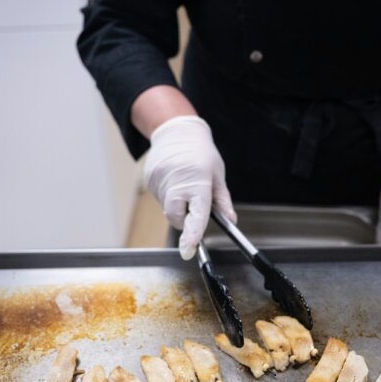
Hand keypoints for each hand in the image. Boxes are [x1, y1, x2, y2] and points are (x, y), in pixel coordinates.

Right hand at [144, 115, 235, 259]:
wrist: (177, 132)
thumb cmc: (201, 153)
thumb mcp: (217, 175)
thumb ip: (222, 201)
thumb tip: (230, 221)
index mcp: (197, 183)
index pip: (196, 214)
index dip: (193, 234)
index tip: (189, 250)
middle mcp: (176, 184)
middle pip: (176, 217)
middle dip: (184, 219)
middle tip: (193, 202)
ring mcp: (159, 182)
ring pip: (168, 208)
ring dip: (177, 204)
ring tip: (184, 181)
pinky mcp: (149, 181)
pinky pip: (160, 197)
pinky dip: (168, 195)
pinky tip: (174, 178)